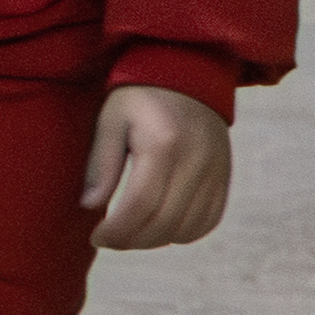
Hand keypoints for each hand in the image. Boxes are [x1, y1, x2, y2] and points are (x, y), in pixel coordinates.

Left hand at [83, 83, 236, 252]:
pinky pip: (208, 221)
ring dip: (156, 240)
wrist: (188, 74)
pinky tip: (160, 227)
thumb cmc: (139, 99)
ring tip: (131, 234)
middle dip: (132, 241)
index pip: (141, 204)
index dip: (116, 230)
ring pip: (188, 228)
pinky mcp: (224, 177)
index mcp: (163, 144)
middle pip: (165, 222)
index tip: (96, 237)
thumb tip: (90, 206)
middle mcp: (196, 160)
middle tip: (110, 240)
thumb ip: (102, 163)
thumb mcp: (111, 120)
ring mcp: (216, 171)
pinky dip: (183, 233)